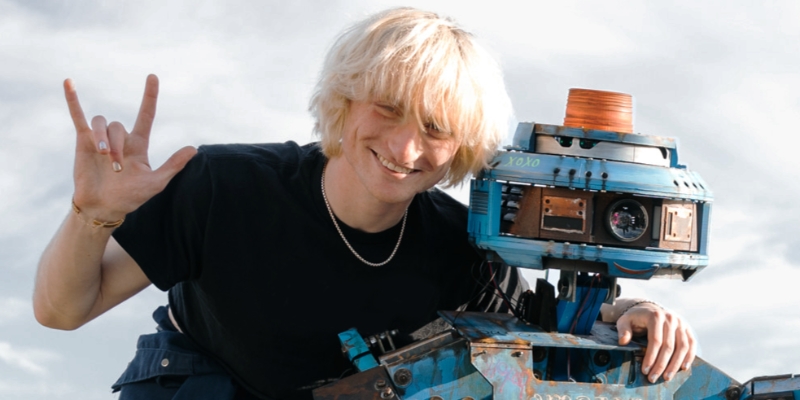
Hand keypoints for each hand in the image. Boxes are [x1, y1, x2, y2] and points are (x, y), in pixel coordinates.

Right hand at [65, 74, 196, 219]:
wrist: (103, 207)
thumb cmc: (131, 197)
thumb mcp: (155, 183)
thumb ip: (173, 165)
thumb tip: (194, 149)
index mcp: (138, 145)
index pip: (146, 115)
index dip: (149, 96)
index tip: (152, 77)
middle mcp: (120, 139)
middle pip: (118, 126)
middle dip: (116, 145)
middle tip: (115, 166)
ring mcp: (101, 139)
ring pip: (102, 123)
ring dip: (103, 138)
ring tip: (103, 156)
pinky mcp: (84, 142)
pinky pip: (79, 117)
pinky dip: (73, 100)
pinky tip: (69, 82)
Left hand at [616, 301, 695, 383]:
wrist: (649, 309)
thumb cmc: (635, 318)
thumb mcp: (624, 321)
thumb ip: (623, 330)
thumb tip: (623, 342)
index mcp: (655, 316)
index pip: (655, 340)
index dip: (651, 357)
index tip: (645, 370)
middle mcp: (670, 319)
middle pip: (669, 346)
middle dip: (661, 365)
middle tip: (653, 378)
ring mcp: (681, 323)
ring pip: (682, 347)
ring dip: (675, 364)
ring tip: (667, 377)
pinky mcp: (687, 328)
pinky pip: (691, 344)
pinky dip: (689, 357)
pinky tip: (683, 368)